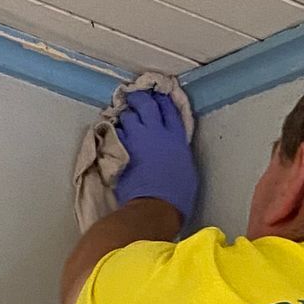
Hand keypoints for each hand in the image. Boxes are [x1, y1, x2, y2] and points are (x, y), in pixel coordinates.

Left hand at [112, 86, 198, 225]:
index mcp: (176, 137)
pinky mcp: (122, 150)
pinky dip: (117, 130)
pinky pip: (117, 132)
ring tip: (126, 116)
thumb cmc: (177, 195)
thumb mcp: (186, 168)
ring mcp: (137, 139)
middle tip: (135, 97)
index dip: (163, 100)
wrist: (155, 206)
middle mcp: (156, 132)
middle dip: (140, 99)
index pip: (169, 109)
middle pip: (147, 104)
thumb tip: (172, 148)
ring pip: (128, 116)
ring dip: (127, 115)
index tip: (158, 97)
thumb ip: (177, 151)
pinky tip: (117, 132)